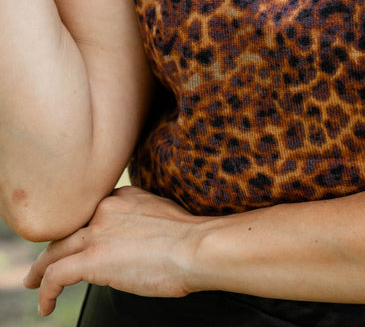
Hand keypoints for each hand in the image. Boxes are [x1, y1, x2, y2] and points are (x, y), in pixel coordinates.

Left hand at [24, 186, 203, 316]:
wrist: (195, 247)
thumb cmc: (190, 238)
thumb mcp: (163, 214)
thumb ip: (143, 219)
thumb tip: (138, 240)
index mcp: (123, 196)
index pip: (92, 211)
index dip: (82, 229)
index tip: (80, 242)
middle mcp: (105, 209)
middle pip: (68, 228)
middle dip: (55, 246)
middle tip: (46, 261)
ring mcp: (96, 233)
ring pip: (54, 250)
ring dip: (40, 269)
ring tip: (34, 283)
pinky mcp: (91, 260)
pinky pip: (55, 276)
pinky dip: (46, 291)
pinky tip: (46, 305)